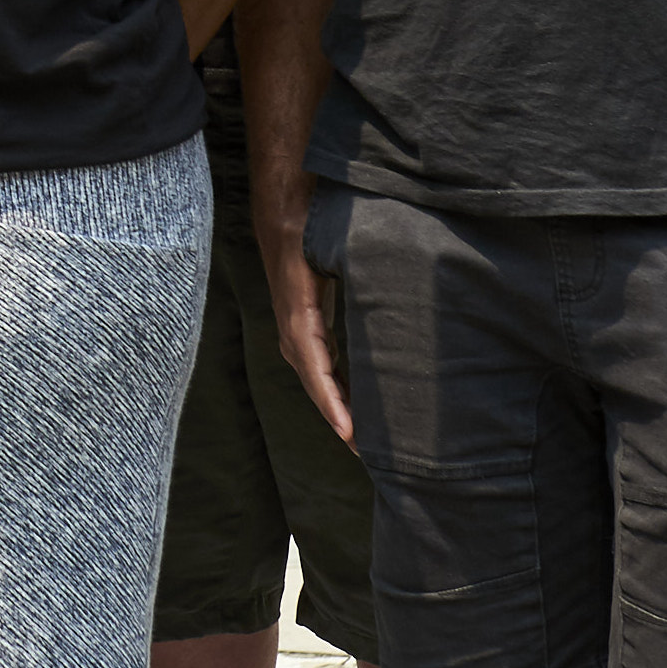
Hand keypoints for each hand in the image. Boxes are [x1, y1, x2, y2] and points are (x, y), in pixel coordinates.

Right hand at [263, 235, 351, 447]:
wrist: (284, 214)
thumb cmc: (308, 229)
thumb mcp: (329, 251)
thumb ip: (351, 273)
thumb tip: (383, 293)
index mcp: (299, 317)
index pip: (315, 369)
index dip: (332, 403)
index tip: (350, 433)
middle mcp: (293, 329)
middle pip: (315, 384)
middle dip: (338, 419)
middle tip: (366, 453)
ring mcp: (295, 329)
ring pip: (315, 379)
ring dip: (336, 408)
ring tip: (363, 440)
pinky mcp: (304, 325)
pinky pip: (318, 365)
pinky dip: (334, 388)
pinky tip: (353, 403)